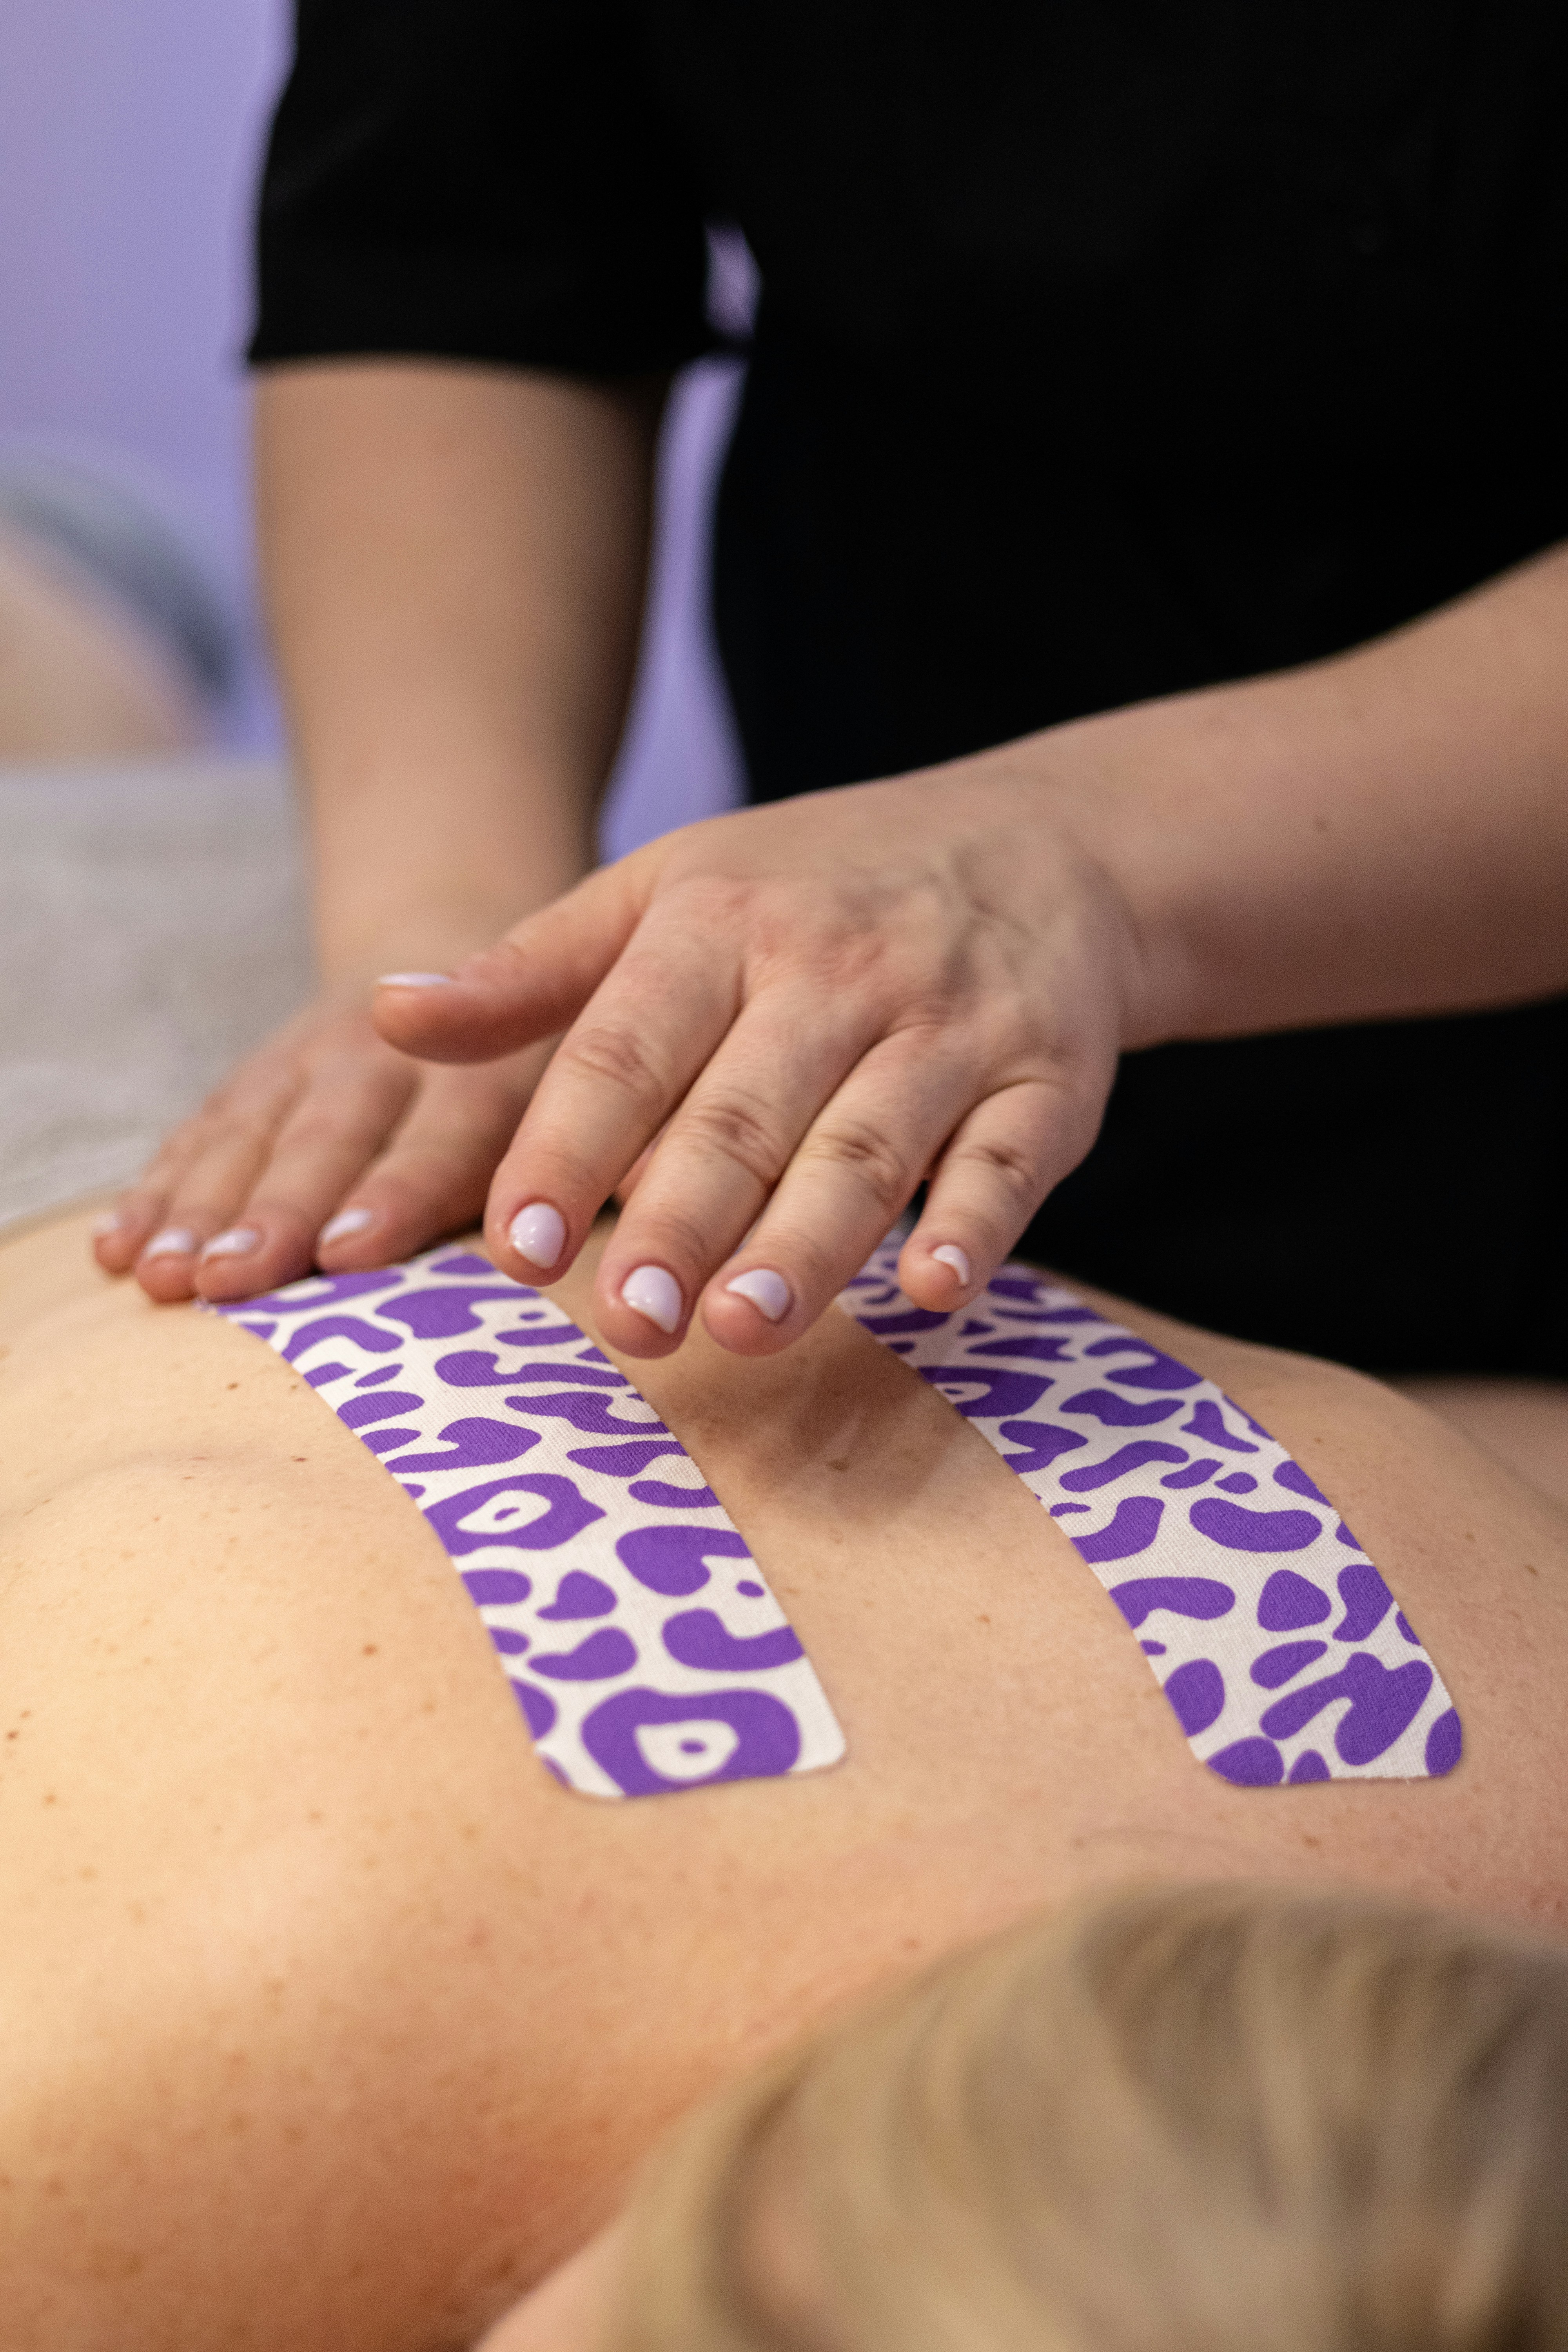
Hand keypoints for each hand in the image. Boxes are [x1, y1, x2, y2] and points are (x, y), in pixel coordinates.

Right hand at [93, 991, 552, 1302]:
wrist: (461, 973)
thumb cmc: (538, 1080)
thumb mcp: (576, 1097)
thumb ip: (577, 1169)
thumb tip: (568, 1247)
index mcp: (491, 1074)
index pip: (442, 1139)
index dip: (396, 1194)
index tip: (347, 1252)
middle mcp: (395, 1060)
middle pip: (329, 1138)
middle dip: (278, 1209)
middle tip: (232, 1278)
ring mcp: (312, 1060)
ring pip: (252, 1134)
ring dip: (201, 1208)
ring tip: (162, 1276)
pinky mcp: (258, 1075)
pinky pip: (202, 1129)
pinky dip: (157, 1189)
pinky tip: (116, 1247)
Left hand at [373, 758, 1151, 1356]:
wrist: (1045, 844)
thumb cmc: (818, 890)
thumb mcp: (667, 894)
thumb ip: (531, 971)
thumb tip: (385, 1017)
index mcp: (722, 921)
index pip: (627, 1047)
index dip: (568, 1149)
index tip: (514, 1247)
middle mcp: (836, 967)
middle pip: (744, 1110)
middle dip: (682, 1222)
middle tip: (628, 1326)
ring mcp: (952, 1023)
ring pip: (868, 1144)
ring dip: (807, 1242)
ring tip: (742, 1329)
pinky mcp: (1047, 1080)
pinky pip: (1009, 1158)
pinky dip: (974, 1224)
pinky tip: (935, 1291)